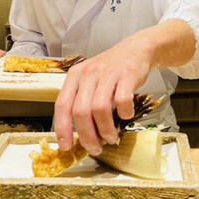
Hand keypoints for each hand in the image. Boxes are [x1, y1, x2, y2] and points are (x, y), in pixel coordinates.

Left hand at [54, 39, 151, 155]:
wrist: (135, 49)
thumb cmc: (111, 70)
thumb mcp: (90, 80)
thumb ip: (81, 101)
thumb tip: (77, 134)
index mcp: (75, 75)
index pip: (62, 105)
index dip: (62, 128)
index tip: (66, 146)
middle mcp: (89, 73)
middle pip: (81, 111)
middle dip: (87, 136)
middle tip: (95, 148)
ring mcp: (108, 73)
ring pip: (100, 109)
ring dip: (106, 129)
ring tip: (111, 138)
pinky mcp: (127, 74)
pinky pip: (122, 100)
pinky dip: (124, 114)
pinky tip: (126, 116)